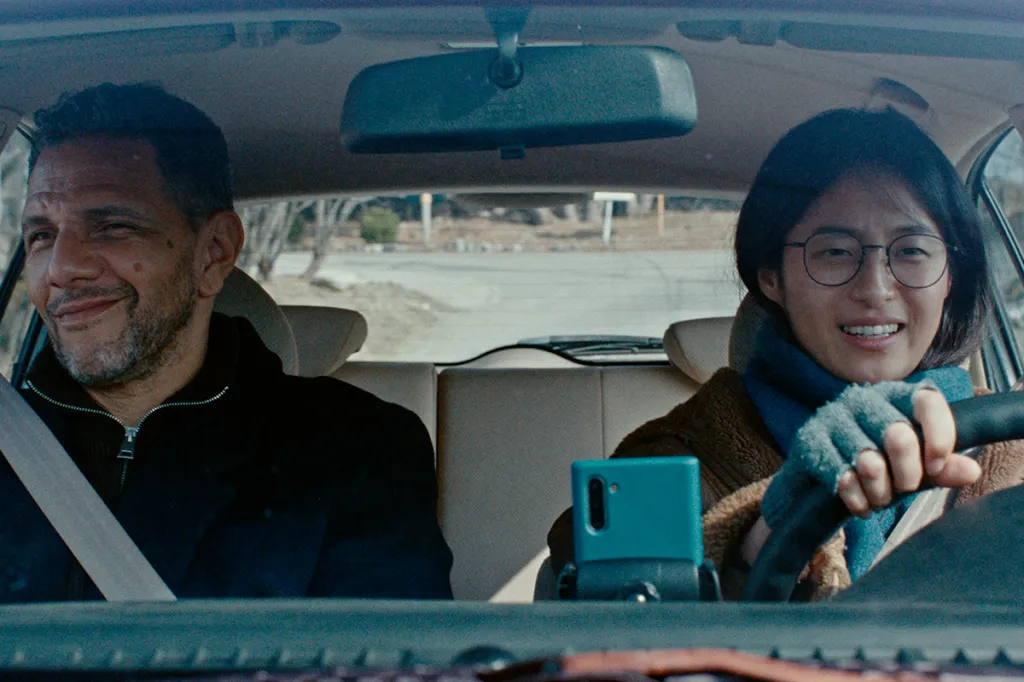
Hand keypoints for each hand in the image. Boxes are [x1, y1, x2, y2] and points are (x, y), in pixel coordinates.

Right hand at [761, 380, 982, 528]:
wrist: (815, 483)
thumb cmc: (871, 468)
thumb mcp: (912, 467)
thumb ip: (940, 468)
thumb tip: (970, 471)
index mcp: (894, 395)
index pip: (927, 401)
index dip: (939, 434)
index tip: (937, 465)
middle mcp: (862, 398)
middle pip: (899, 434)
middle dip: (908, 474)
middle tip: (904, 488)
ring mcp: (832, 416)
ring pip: (869, 461)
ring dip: (880, 492)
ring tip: (880, 499)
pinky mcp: (808, 439)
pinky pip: (842, 477)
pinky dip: (857, 500)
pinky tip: (860, 505)